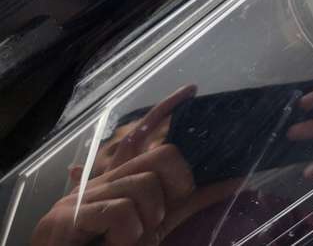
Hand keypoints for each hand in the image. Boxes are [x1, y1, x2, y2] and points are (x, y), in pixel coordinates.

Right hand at [31, 86, 243, 245]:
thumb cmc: (112, 244)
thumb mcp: (160, 221)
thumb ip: (191, 201)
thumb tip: (234, 180)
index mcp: (123, 178)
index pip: (145, 134)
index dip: (167, 110)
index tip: (191, 90)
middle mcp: (104, 178)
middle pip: (161, 155)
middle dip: (175, 186)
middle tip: (160, 217)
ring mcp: (83, 195)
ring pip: (144, 185)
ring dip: (147, 221)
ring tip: (130, 239)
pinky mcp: (69, 215)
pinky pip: (120, 210)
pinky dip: (127, 233)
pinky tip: (114, 243)